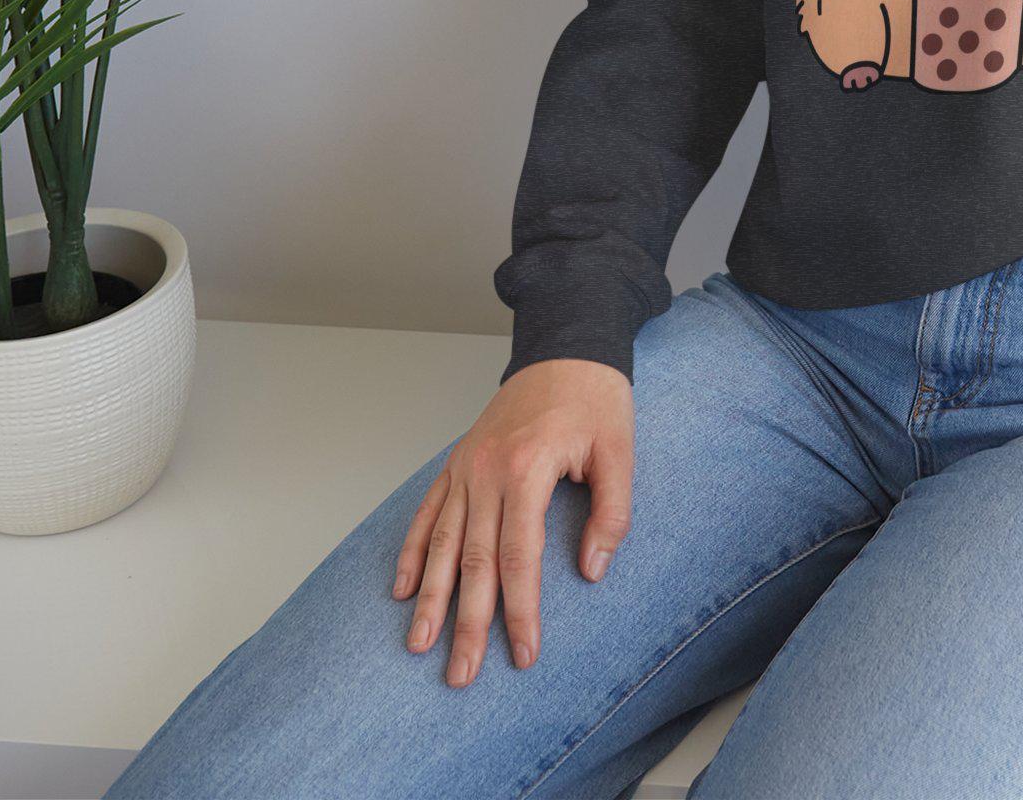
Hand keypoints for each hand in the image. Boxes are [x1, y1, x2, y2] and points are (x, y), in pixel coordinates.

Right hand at [394, 357, 631, 686]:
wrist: (566, 346)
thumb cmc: (596, 398)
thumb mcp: (620, 451)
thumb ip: (611, 513)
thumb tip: (592, 571)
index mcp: (527, 469)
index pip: (519, 557)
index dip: (520, 610)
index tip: (523, 654)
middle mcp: (487, 471)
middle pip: (472, 560)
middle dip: (466, 622)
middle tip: (461, 675)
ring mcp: (466, 466)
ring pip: (441, 542)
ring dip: (429, 597)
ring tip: (419, 645)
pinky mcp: (458, 461)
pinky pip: (428, 511)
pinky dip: (412, 551)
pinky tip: (403, 588)